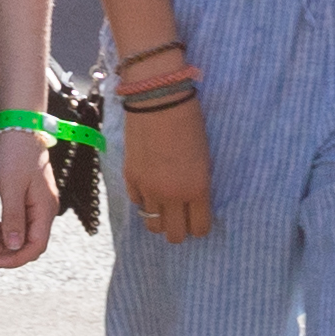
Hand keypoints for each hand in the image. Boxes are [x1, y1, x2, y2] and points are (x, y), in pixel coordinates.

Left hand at [0, 131, 56, 267]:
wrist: (19, 129)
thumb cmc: (16, 155)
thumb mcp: (10, 187)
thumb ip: (13, 218)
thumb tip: (14, 246)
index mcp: (45, 209)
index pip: (36, 247)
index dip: (15, 259)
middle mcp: (45, 210)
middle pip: (29, 243)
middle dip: (5, 248)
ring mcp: (37, 205)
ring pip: (22, 234)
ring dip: (3, 239)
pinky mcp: (28, 199)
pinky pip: (19, 223)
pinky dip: (4, 228)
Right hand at [122, 89, 213, 243]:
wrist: (158, 100)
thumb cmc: (190, 122)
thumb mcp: (205, 156)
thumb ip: (198, 184)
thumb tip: (193, 201)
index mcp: (197, 189)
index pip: (199, 228)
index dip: (200, 227)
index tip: (199, 220)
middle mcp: (172, 195)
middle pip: (173, 235)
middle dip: (179, 230)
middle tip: (182, 218)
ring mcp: (148, 189)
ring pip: (152, 224)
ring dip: (160, 219)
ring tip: (165, 207)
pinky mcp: (129, 178)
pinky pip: (137, 203)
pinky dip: (144, 200)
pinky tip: (150, 189)